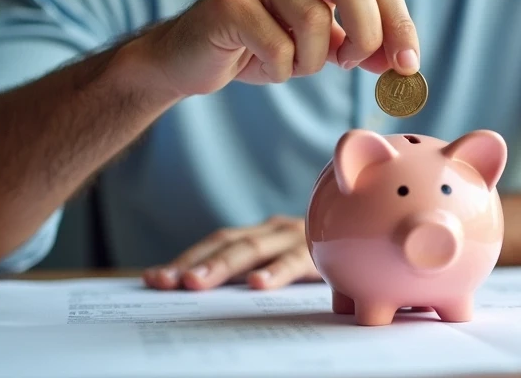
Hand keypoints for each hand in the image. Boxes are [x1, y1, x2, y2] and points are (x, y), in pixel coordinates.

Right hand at [136, 0, 419, 97]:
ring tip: (292, 61)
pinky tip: (261, 61)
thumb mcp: (327, 41)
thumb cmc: (266, 42)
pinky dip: (282, 68)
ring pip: (316, 20)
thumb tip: (406, 65)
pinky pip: (279, 45)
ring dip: (314, 59)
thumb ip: (367, 44)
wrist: (191, 55)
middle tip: (353, 64)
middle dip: (369, 34)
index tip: (409, 67)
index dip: (400, 23)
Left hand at [142, 215, 319, 290]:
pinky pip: (296, 261)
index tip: (153, 279)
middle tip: (167, 282)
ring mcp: (297, 237)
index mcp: (261, 234)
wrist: (367, 240)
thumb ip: (250, 273)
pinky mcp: (322, 251)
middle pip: (229, 244)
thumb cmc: (319, 260)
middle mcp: (275, 230)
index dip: (185, 257)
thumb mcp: (281, 264)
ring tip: (195, 283)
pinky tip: (258, 285)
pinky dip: (276, 272)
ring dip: (222, 266)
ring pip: (254, 250)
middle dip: (194, 264)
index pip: (217, 242)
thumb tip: (195, 290)